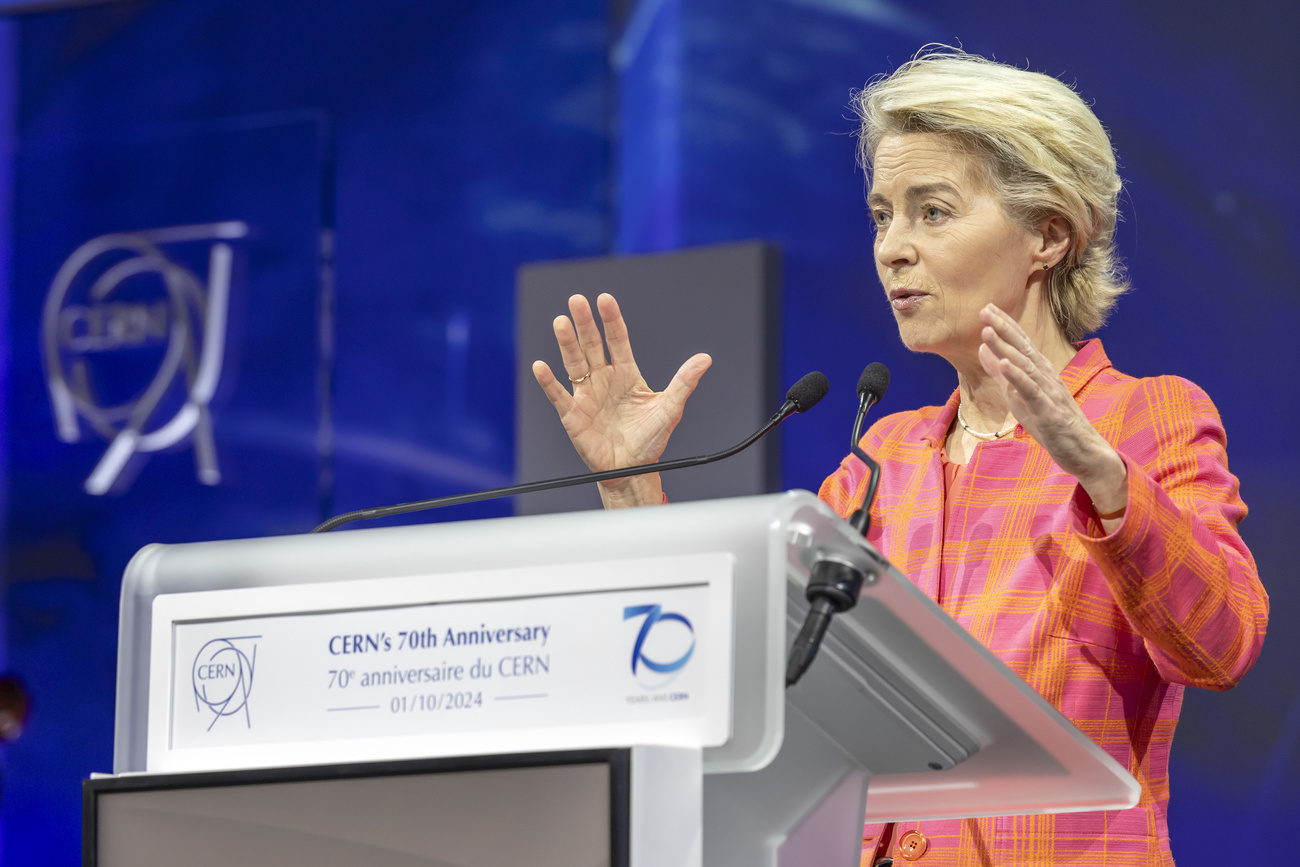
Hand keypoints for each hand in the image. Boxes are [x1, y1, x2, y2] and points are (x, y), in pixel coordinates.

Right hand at [531, 293, 710, 507]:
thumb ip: (683, 382)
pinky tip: (541, 366)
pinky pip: (558, 395)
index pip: (617, 340)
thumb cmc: (650, 440)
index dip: (611, 320)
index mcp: (627, 374)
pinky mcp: (573, 414)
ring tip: (561, 322)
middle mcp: (604, 379)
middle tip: (577, 300)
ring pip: (574, 363)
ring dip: (567, 343)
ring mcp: (587, 394)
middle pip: (592, 345)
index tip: (605, 300)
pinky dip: (548, 381)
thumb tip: (704, 359)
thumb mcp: (670, 408)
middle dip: (585, 323)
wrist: (632, 470)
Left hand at [977, 304, 1127, 524]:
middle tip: (985, 309)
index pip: (1021, 344)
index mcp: (1040, 373)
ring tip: (988, 331)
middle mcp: (1047, 377)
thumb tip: (982, 349)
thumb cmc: (1051, 424)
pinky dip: (1018, 377)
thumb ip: (1001, 374)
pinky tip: (1005, 364)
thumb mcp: (1018, 397)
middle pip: (1024, 349)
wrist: (1084, 453)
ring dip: (1007, 348)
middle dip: (1004, 328)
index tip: (986, 308)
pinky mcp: (1051, 411)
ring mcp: (1050, 393)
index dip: (1004, 326)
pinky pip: (1033, 391)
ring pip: (1027, 366)